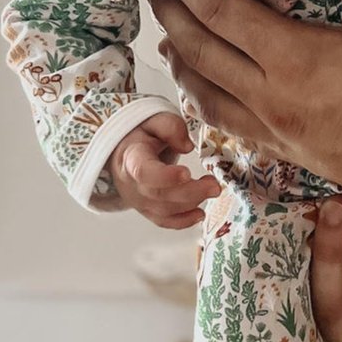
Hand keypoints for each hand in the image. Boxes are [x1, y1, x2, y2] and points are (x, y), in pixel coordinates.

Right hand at [106, 112, 220, 228]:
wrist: (125, 153)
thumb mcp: (154, 121)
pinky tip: (200, 214)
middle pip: (160, 194)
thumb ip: (171, 127)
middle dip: (191, 192)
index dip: (165, 176)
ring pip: (165, 210)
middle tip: (215, 186)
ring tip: (213, 188)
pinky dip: (183, 221)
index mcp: (131, 159)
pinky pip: (164, 221)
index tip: (187, 173)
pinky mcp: (148, 210)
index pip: (143, 172)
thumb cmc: (142, 135)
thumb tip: (188, 146)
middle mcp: (132, 184)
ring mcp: (139, 200)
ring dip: (193, 202)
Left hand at [150, 0, 341, 221]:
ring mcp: (277, 131)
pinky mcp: (289, 153)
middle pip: (199, 53)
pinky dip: (205, 100)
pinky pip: (228, 124)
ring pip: (204, 94)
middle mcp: (273, 99)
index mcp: (296, 62)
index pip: (223, 16)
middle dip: (171, 18)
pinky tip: (205, 90)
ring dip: (180, 62)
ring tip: (167, 35)